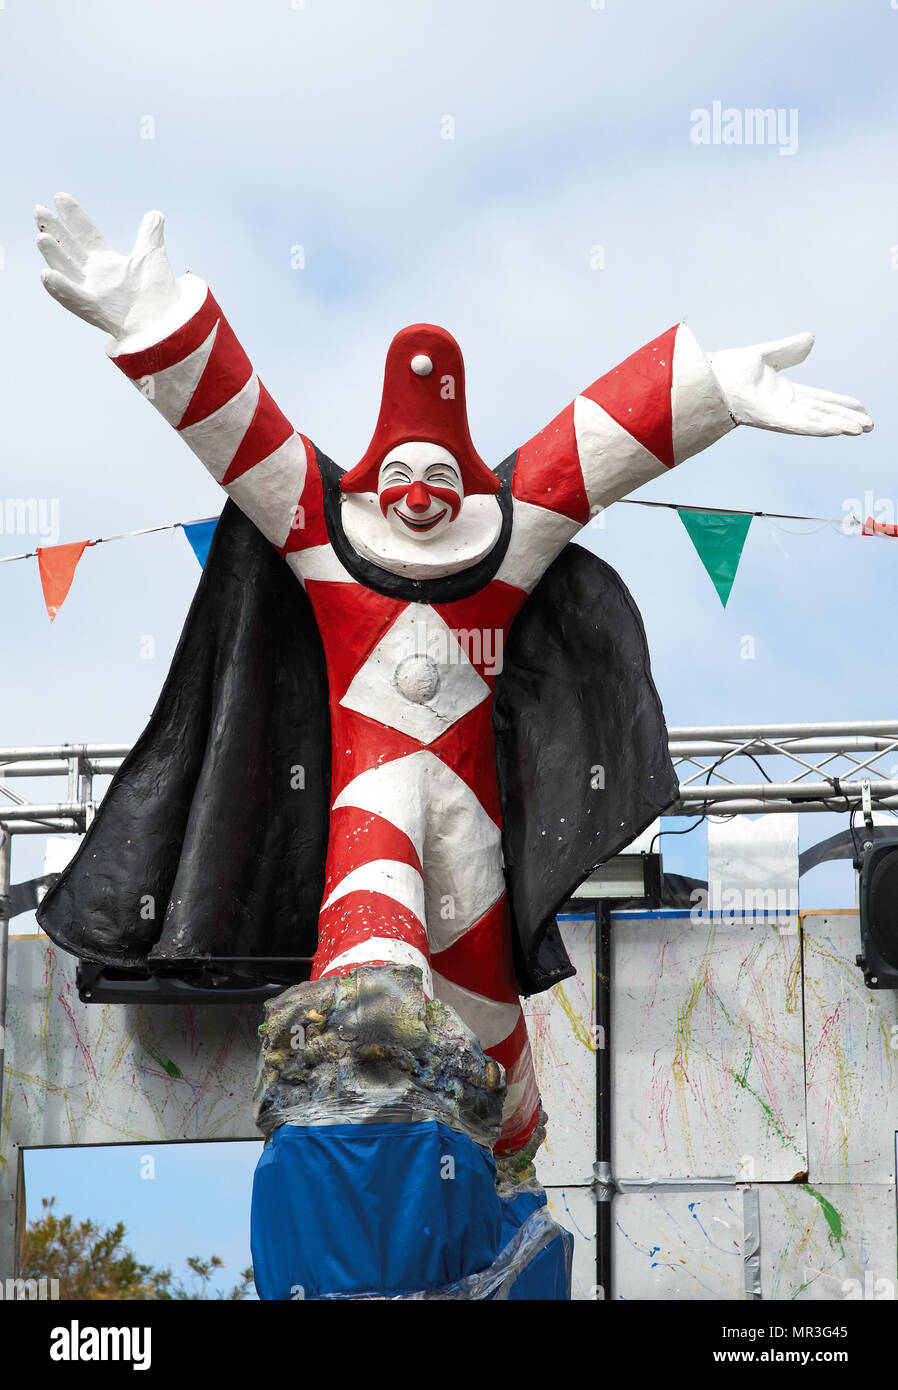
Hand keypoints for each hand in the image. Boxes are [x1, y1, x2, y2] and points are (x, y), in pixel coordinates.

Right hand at [35, 193, 181, 342]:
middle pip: (70, 248)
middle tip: (39, 209)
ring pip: (67, 270)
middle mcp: (95, 276)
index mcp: (107, 262)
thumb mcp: (152, 256)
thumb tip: (155, 214)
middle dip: (55, 229)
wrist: (167, 323)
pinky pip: (74, 298)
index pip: (86, 234)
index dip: (74, 216)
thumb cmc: (158, 294)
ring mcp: (93, 292)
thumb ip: (150, 234)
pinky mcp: (94, 309)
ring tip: (41, 237)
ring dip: (53, 255)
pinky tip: (46, 274)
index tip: (60, 196)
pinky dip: (60, 288)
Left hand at [708, 333, 872, 435]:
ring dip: (838, 425)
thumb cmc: (729, 369)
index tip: (861, 408)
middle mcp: (784, 406)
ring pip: (815, 421)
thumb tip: (811, 339)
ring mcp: (778, 414)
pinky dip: (816, 427)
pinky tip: (834, 430)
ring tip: (860, 429)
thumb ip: (789, 349)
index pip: (820, 399)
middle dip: (846, 419)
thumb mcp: (767, 354)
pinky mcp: (769, 418)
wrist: (709, 378)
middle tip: (869, 425)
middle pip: (823, 413)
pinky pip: (797, 424)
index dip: (841, 403)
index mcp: (784, 392)